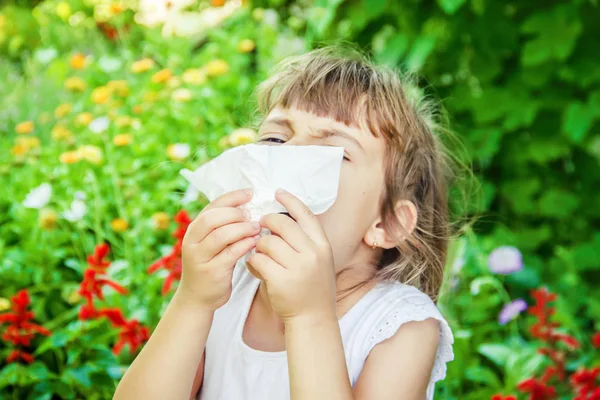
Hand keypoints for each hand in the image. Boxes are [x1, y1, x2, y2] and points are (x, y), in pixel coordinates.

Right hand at [178, 188, 261, 310]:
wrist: (197, 298)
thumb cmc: (209, 266)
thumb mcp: (209, 244)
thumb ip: (222, 227)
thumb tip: (247, 207)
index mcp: (194, 230)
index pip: (212, 206)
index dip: (232, 197)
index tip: (250, 193)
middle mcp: (192, 241)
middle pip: (213, 218)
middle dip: (235, 213)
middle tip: (253, 214)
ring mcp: (200, 257)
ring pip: (221, 235)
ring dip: (242, 228)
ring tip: (257, 227)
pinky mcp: (211, 271)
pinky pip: (230, 253)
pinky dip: (245, 245)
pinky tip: (255, 242)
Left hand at [246, 189, 336, 322]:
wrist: (313, 318)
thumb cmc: (312, 286)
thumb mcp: (318, 260)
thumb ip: (305, 240)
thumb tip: (281, 217)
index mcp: (322, 245)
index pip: (305, 214)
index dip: (290, 201)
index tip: (277, 192)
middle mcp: (312, 254)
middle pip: (282, 224)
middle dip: (266, 222)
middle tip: (260, 224)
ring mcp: (297, 267)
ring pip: (267, 242)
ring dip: (259, 245)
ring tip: (261, 253)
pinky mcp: (280, 280)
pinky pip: (258, 260)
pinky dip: (253, 261)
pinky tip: (256, 267)